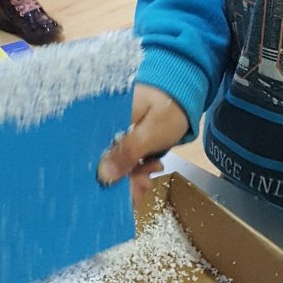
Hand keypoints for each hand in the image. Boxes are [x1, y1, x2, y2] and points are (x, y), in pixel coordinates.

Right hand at [97, 83, 188, 203]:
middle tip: (140, 190)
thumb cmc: (171, 107)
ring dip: (131, 177)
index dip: (103, 172)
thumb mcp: (151, 132)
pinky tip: (147, 175)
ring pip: (116, 160)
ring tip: (147, 182)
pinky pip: (126, 156)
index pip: (94, 149)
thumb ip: (128, 152)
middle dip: (122, 179)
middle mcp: (106, 123)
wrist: (188, 91)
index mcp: (106, 117)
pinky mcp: (127, 135)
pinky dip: (135, 169)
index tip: (117, 190)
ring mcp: (117, 129)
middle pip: (104, 157)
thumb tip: (103, 175)